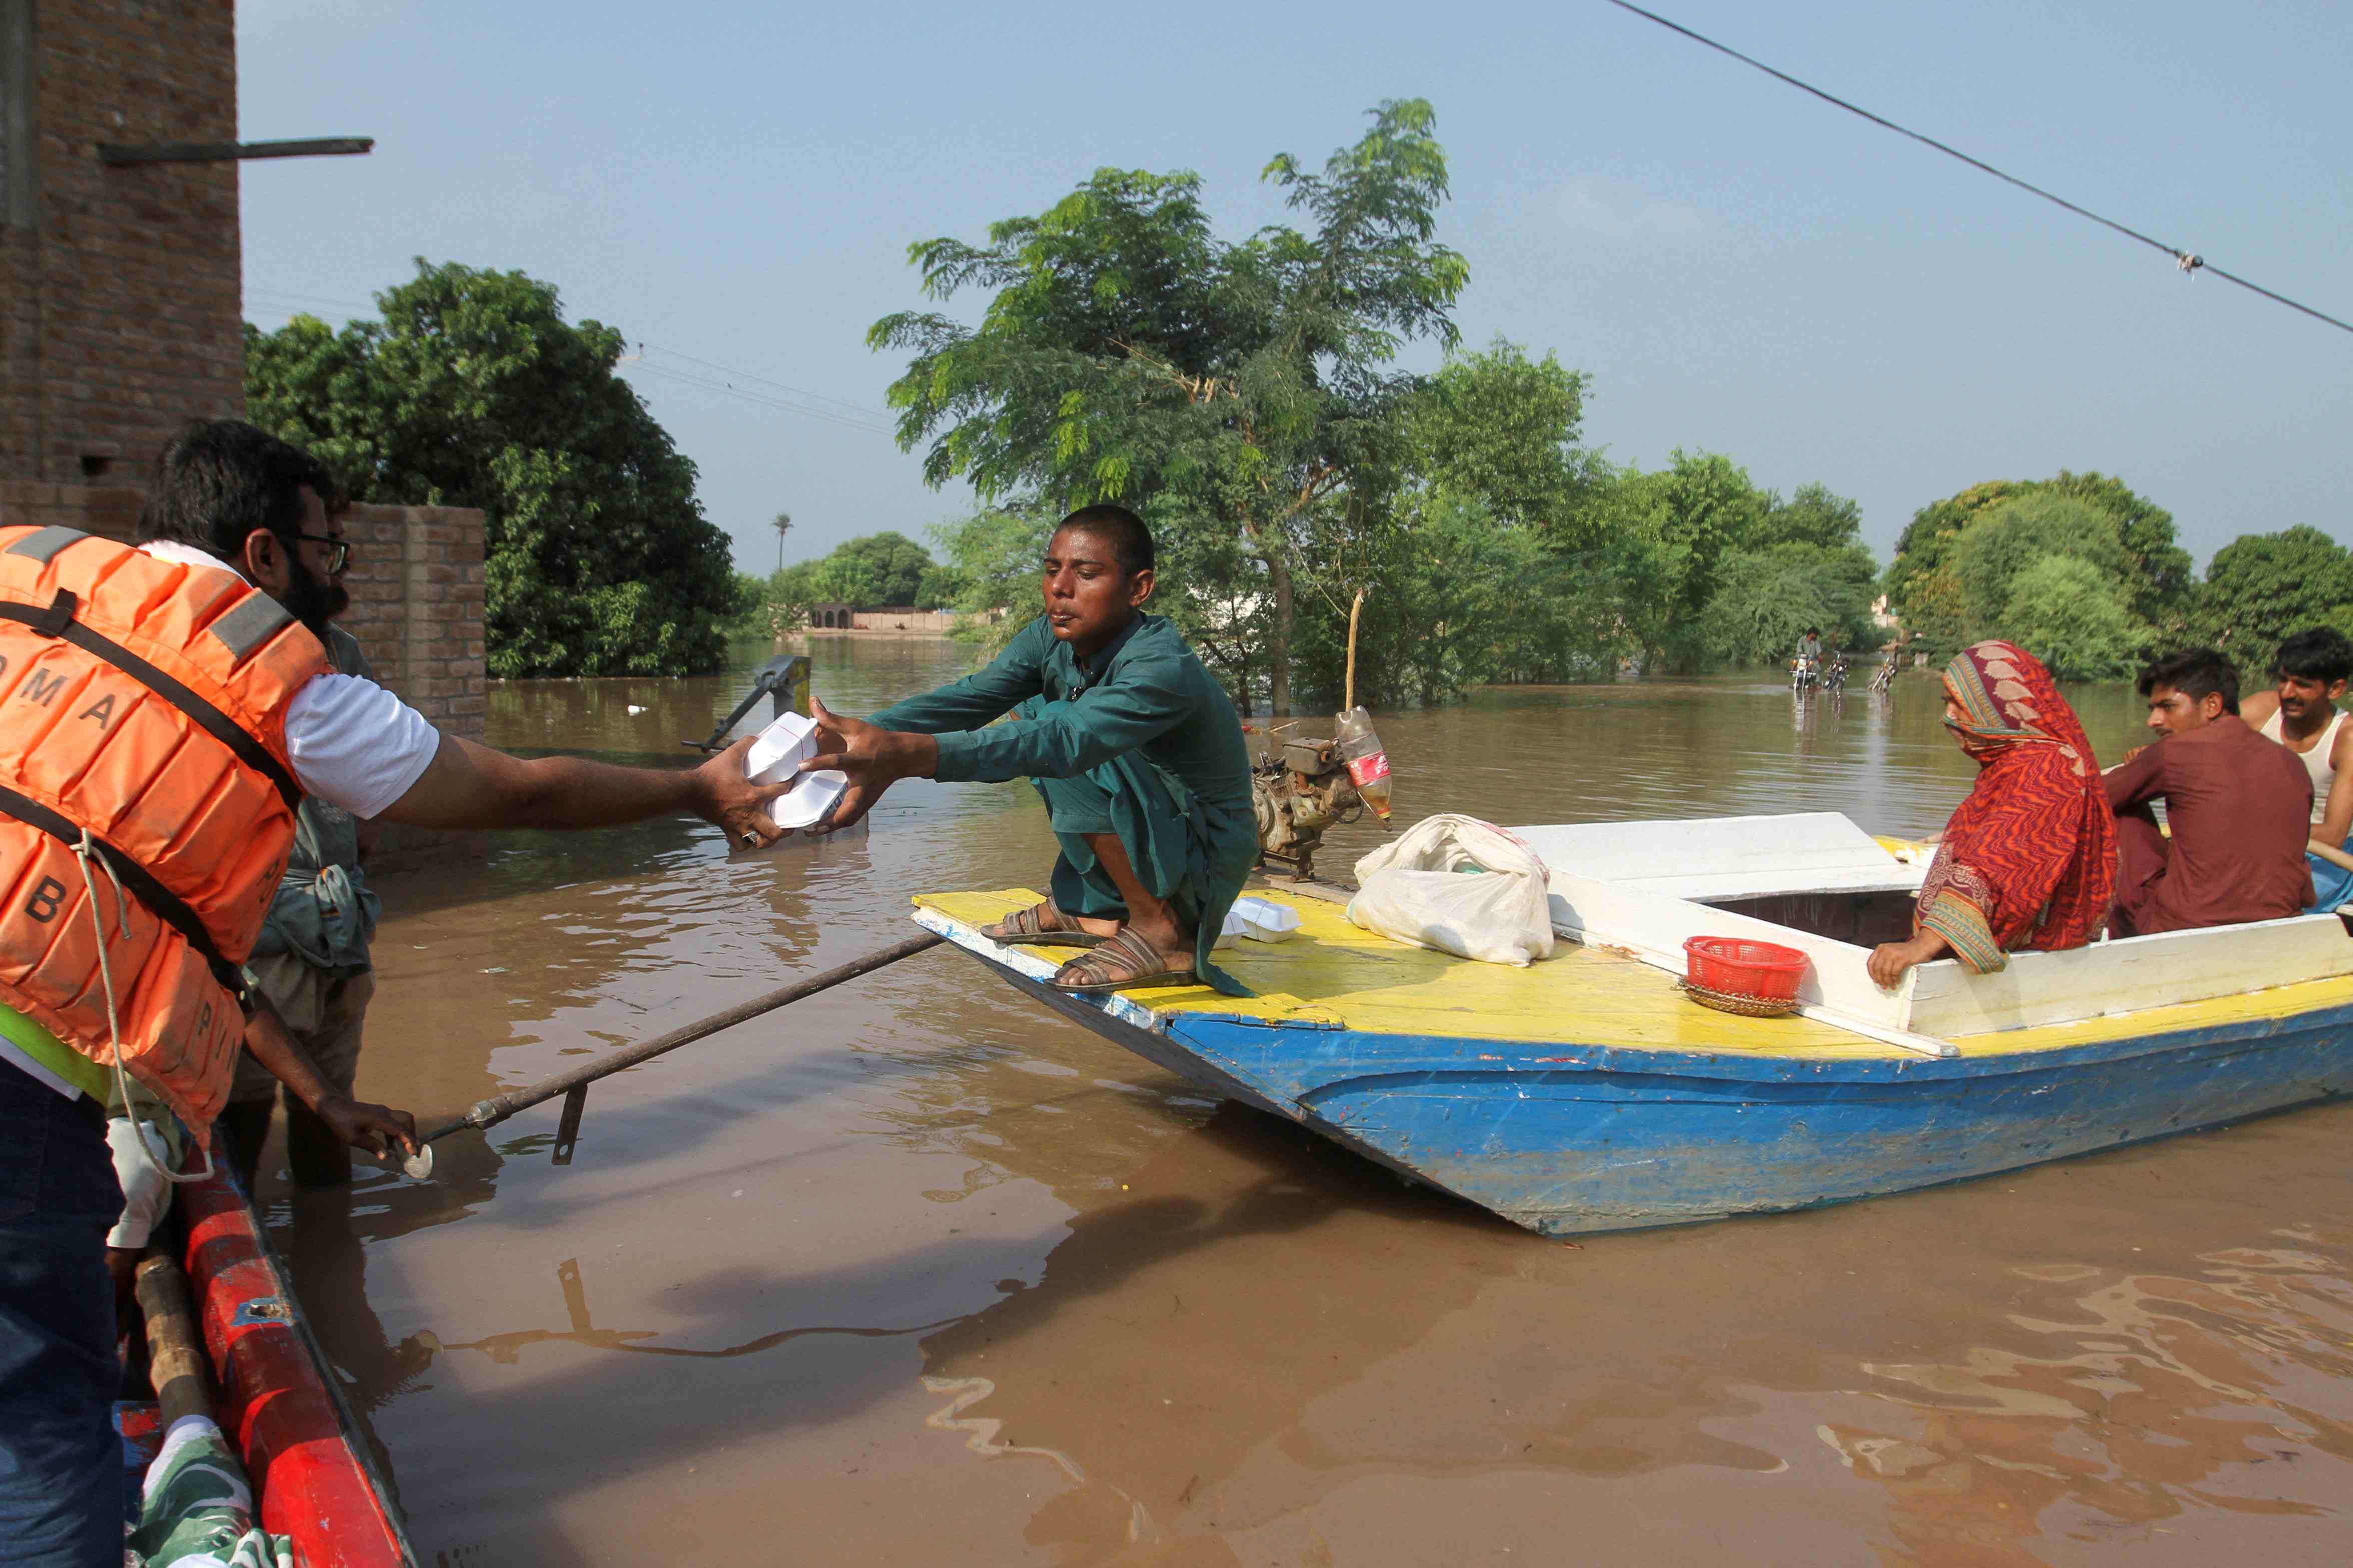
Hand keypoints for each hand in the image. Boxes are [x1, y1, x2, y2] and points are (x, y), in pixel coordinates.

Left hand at [315, 1095, 418, 1157]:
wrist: (332, 1106)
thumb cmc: (341, 1122)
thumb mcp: (353, 1138)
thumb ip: (371, 1146)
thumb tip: (385, 1156)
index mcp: (379, 1119)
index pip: (400, 1129)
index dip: (408, 1141)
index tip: (413, 1152)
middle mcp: (384, 1113)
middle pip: (407, 1120)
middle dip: (412, 1134)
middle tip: (412, 1148)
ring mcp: (382, 1111)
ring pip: (402, 1118)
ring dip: (406, 1131)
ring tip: (405, 1147)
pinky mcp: (379, 1113)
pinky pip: (394, 1120)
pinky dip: (397, 1131)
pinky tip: (391, 1143)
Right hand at [688, 737, 794, 849]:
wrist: (690, 790)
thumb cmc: (711, 774)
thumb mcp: (730, 755)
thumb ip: (746, 744)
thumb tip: (757, 736)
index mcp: (753, 796)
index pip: (780, 791)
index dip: (789, 786)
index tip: (790, 783)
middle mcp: (749, 814)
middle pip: (775, 832)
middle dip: (786, 829)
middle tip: (789, 822)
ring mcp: (739, 825)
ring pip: (760, 843)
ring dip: (769, 840)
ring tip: (773, 834)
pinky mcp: (728, 830)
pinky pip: (740, 845)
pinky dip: (747, 844)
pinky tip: (751, 837)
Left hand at [800, 696, 936, 833]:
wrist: (902, 756)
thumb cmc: (876, 740)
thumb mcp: (855, 727)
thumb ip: (831, 717)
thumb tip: (812, 701)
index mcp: (858, 760)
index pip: (837, 762)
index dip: (819, 763)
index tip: (801, 765)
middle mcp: (863, 782)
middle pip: (848, 808)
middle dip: (830, 820)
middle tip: (809, 826)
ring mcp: (867, 795)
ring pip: (850, 818)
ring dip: (832, 827)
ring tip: (812, 832)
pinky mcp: (868, 802)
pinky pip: (853, 817)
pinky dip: (840, 824)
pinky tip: (825, 827)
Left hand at [1867, 933, 1943, 988]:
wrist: (1922, 945)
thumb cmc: (1907, 951)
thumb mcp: (1892, 951)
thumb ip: (1884, 960)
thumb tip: (1879, 976)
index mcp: (1880, 948)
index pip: (1870, 963)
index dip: (1872, 974)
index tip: (1875, 981)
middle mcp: (1885, 950)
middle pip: (1877, 969)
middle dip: (1880, 980)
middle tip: (1884, 986)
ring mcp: (1893, 954)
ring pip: (1885, 972)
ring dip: (1888, 981)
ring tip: (1892, 986)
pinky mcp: (1902, 958)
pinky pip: (1895, 972)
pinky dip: (1896, 979)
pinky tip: (1898, 982)